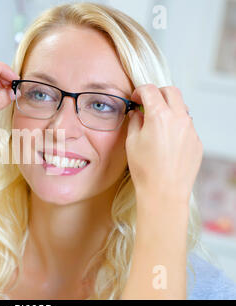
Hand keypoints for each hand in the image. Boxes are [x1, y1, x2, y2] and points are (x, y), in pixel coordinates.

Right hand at [126, 85, 202, 205]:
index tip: (135, 98)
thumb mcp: (132, 142)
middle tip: (147, 103)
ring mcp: (190, 130)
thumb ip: (134, 122)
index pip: (151, 90)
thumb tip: (136, 113)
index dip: (140, 91)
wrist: (164, 191)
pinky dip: (176, 126)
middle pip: (171, 91)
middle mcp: (179, 119)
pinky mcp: (196, 142)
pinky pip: (187, 126)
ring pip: (181, 108)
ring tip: (157, 124)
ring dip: (169, 109)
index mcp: (159, 116)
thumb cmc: (146, 170)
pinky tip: (166, 141)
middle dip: (158, 93)